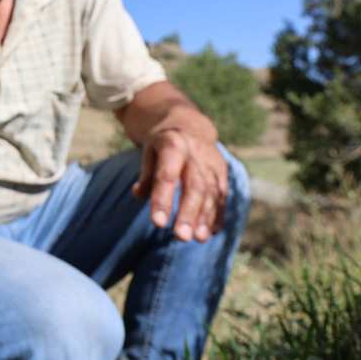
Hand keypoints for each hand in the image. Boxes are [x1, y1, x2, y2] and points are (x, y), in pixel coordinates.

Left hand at [133, 127, 227, 242]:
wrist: (189, 122)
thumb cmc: (163, 141)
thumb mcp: (149, 149)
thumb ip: (146, 173)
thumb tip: (138, 194)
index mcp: (172, 144)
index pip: (166, 175)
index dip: (162, 199)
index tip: (158, 223)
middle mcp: (195, 152)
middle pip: (194, 186)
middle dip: (188, 212)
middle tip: (181, 237)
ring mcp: (211, 161)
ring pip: (212, 191)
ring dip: (206, 217)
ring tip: (200, 238)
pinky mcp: (222, 170)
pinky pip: (223, 193)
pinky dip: (219, 213)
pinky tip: (212, 231)